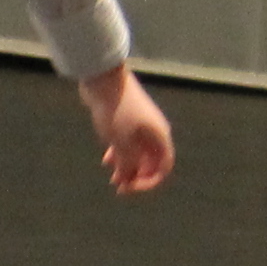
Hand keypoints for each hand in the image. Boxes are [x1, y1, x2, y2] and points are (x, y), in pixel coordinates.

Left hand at [82, 63, 174, 195]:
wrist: (103, 79)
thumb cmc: (116, 111)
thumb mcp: (122, 142)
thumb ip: (128, 163)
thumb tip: (129, 178)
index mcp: (159, 137)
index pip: (163, 166)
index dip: (149, 181)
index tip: (131, 187)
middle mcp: (154, 132)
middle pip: (150, 161)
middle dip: (136, 176)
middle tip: (118, 187)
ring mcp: (140, 125)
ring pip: (137, 153)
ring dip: (126, 167)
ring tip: (112, 178)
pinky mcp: (126, 120)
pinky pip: (126, 143)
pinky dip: (119, 154)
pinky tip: (106, 161)